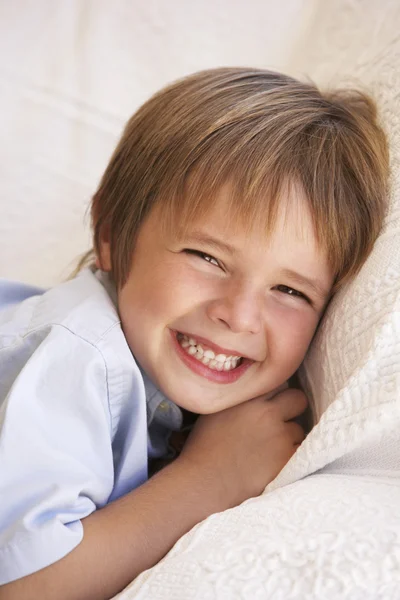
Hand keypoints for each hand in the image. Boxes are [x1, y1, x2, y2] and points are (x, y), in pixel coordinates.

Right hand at [178, 388, 306, 506]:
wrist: (205, 483)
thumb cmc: (203, 449)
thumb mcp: (215, 411)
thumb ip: (239, 398)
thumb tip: (251, 393)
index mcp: (248, 399)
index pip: (278, 383)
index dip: (276, 395)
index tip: (271, 404)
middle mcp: (267, 413)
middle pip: (298, 399)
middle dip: (293, 409)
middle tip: (281, 423)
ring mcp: (280, 436)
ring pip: (300, 429)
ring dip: (290, 438)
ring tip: (271, 451)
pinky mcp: (288, 459)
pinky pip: (300, 452)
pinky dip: (291, 457)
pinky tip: (275, 464)